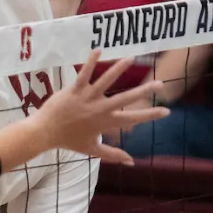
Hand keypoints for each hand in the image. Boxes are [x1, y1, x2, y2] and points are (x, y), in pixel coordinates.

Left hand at [33, 50, 170, 162]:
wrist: (45, 132)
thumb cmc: (69, 141)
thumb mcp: (93, 149)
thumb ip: (114, 155)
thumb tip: (132, 163)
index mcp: (106, 122)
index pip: (133, 118)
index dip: (150, 115)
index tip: (166, 111)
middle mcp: (100, 109)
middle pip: (126, 98)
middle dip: (145, 91)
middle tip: (160, 83)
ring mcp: (87, 98)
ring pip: (106, 81)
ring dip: (119, 68)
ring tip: (132, 58)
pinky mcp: (75, 89)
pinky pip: (84, 73)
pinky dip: (91, 61)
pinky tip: (99, 50)